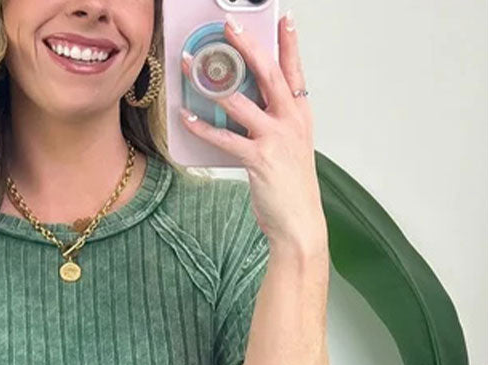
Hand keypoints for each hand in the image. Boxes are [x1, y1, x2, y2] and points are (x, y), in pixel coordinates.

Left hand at [179, 11, 326, 253]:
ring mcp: (275, 138)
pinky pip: (224, 138)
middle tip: (229, 28)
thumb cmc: (291, 188)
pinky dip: (202, 127)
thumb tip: (244, 106)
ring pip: (241, 101)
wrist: (298, 222)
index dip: (289, 44)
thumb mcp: (289, 148)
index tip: (284, 19)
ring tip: (192, 68)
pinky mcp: (258, 159)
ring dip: (212, 84)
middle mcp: (291, 121)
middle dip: (247, 47)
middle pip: (268, 74)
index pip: (295, 71)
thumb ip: (272, 123)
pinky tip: (187, 117)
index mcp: (300, 116)